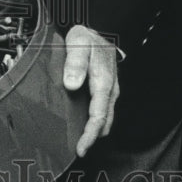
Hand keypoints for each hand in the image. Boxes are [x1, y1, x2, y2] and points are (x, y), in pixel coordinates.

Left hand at [64, 24, 119, 157]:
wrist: (97, 30)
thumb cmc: (87, 37)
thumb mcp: (78, 44)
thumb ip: (75, 63)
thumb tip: (72, 84)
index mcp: (104, 82)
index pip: (99, 116)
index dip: (90, 135)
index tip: (81, 148)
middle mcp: (109, 90)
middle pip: (104, 122)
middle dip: (93, 138)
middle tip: (78, 150)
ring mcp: (109, 91)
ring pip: (105, 118)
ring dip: (94, 131)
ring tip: (79, 142)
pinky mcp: (105, 90)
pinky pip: (102, 111)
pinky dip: (95, 122)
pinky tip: (83, 125)